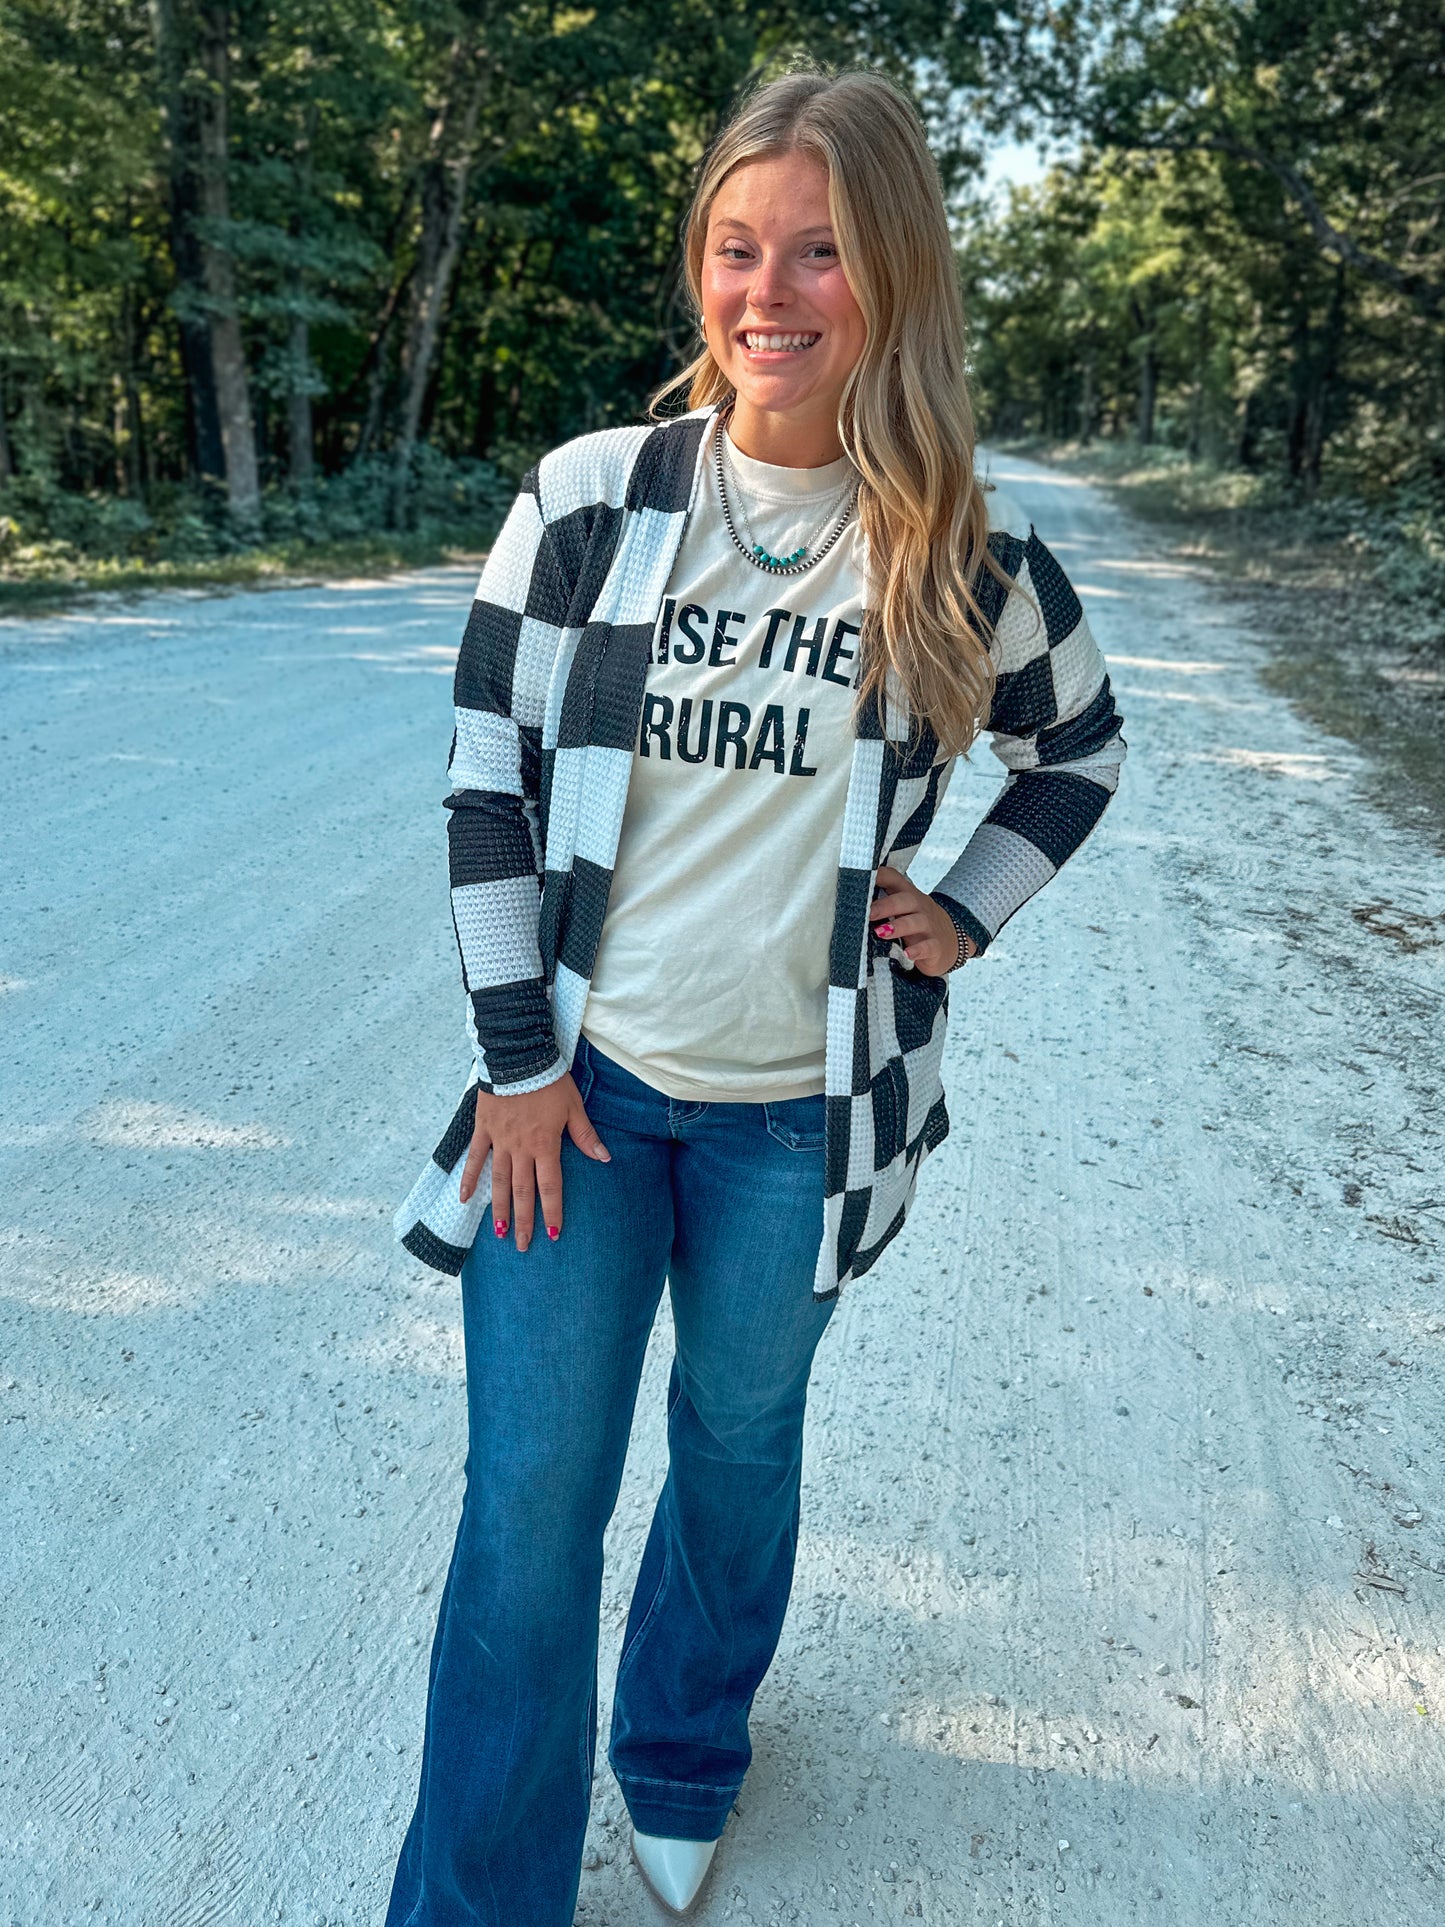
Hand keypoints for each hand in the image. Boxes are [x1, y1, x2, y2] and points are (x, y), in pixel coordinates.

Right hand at [458, 1072, 609, 1250]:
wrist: (518, 1057)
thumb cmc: (550, 1081)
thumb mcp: (574, 1106)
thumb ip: (585, 1135)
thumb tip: (604, 1157)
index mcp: (545, 1144)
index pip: (550, 1186)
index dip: (552, 1212)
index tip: (553, 1235)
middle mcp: (521, 1149)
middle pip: (523, 1192)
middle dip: (524, 1221)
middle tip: (522, 1246)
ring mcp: (499, 1141)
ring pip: (499, 1182)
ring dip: (499, 1209)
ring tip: (499, 1234)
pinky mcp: (483, 1130)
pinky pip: (474, 1158)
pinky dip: (470, 1179)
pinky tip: (466, 1199)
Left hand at [870, 864, 975, 977]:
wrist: (951, 942)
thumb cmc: (917, 924)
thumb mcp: (903, 909)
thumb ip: (882, 902)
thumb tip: (850, 899)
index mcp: (907, 895)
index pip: (894, 878)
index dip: (879, 875)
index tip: (862, 875)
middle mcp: (919, 907)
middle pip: (905, 900)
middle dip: (886, 905)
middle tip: (868, 913)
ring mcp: (929, 926)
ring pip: (915, 922)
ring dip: (898, 926)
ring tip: (881, 932)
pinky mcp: (936, 946)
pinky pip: (928, 946)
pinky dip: (918, 950)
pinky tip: (907, 954)